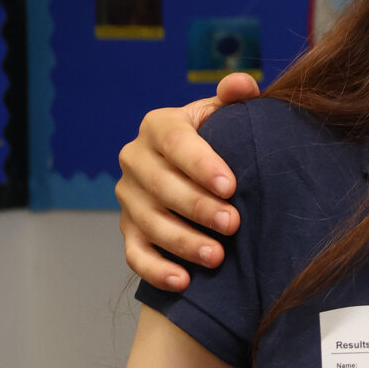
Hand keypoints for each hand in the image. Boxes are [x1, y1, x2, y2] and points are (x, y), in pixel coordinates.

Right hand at [116, 72, 260, 289]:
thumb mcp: (225, 114)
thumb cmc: (220, 138)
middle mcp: (135, 160)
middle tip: (233, 223)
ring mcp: (128, 198)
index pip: (176, 143)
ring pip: (149, 223)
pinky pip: (135, 255)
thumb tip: (241, 85)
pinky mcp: (127, 231)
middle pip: (161, 186)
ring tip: (217, 256)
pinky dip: (156, 270)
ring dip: (182, 242)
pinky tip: (184, 282)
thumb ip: (236, 97)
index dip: (201, 164)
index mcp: (158, 126)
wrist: (197, 170)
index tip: (231, 185)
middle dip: (197, 207)